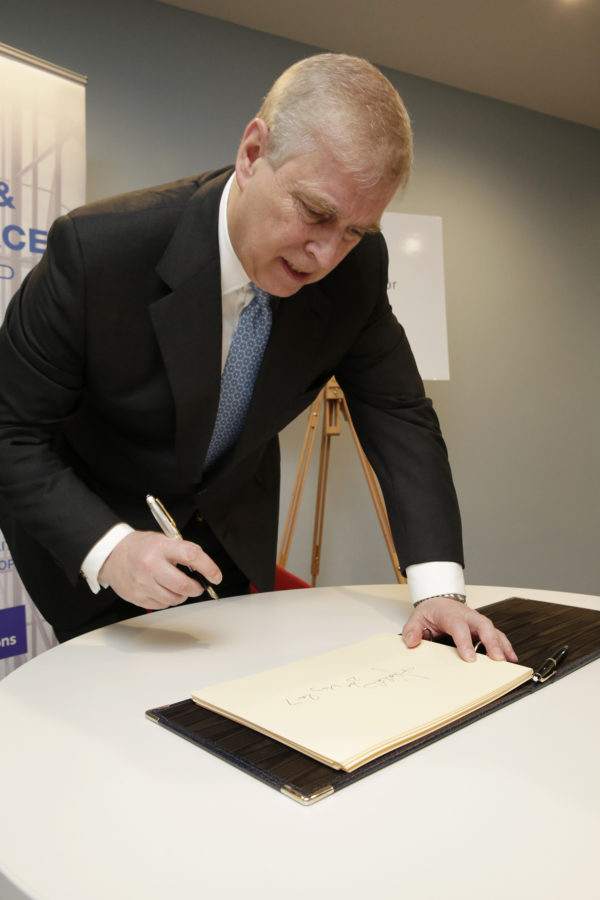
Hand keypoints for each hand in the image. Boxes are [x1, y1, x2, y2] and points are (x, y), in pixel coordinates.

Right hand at [98, 530, 222, 609]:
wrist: (112, 555)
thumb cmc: (140, 546)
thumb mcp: (162, 539)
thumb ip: (182, 552)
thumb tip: (203, 568)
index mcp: (160, 546)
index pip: (192, 556)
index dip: (209, 568)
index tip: (215, 575)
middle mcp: (151, 565)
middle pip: (184, 585)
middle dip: (197, 588)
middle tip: (198, 585)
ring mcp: (143, 583)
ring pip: (174, 599)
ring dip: (182, 595)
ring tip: (177, 586)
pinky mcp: (137, 596)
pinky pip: (162, 605)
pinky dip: (168, 600)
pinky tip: (162, 589)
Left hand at [402, 596, 517, 662]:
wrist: (439, 601)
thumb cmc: (431, 611)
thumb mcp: (417, 618)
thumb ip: (413, 630)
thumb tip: (412, 642)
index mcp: (450, 613)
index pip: (459, 626)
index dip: (465, 642)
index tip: (469, 658)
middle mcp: (468, 616)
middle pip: (483, 626)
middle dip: (491, 642)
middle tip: (497, 659)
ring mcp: (477, 621)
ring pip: (493, 630)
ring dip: (502, 645)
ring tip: (509, 661)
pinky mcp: (483, 628)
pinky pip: (497, 635)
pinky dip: (505, 646)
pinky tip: (511, 658)